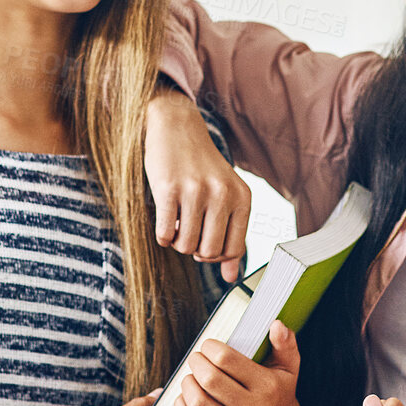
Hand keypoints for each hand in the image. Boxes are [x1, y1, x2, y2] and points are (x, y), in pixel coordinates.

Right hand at [145, 87, 249, 281]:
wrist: (177, 127)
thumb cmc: (202, 168)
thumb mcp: (225, 197)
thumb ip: (230, 236)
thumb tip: (230, 278)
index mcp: (242, 197)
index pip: (234, 250)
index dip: (216, 256)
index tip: (206, 244)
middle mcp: (222, 194)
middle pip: (209, 252)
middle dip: (195, 250)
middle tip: (190, 232)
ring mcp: (195, 191)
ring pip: (185, 246)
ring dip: (178, 242)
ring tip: (178, 224)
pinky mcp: (168, 189)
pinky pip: (165, 234)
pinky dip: (163, 236)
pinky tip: (166, 220)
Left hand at [174, 321, 301, 405]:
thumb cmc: (279, 394)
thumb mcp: (289, 368)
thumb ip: (285, 344)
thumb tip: (276, 324)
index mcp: (267, 387)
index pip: (227, 360)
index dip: (210, 347)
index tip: (209, 345)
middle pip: (209, 380)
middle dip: (196, 362)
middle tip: (197, 358)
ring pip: (197, 403)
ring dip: (187, 383)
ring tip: (192, 376)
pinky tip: (187, 396)